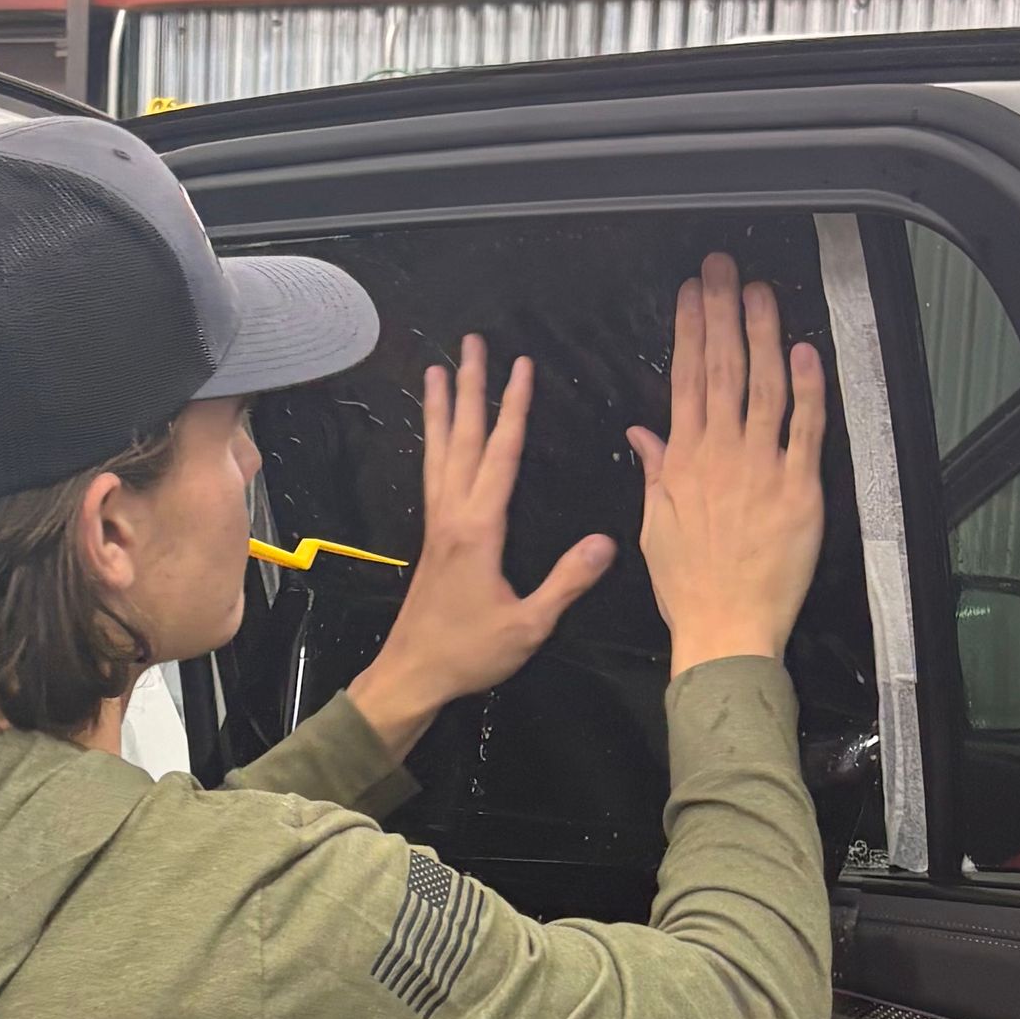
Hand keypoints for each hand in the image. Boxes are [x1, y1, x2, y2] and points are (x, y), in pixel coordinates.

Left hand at [348, 335, 615, 760]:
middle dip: (469, 388)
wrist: (412, 674)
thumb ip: (567, 582)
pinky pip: (433, 475)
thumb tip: (608, 542)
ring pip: (439, 452)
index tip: (522, 367)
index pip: (501, 456)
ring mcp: (437, 525)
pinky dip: (434, 444)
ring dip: (441, 409)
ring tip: (436, 370)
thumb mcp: (528, 625)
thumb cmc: (468, 653)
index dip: (514, 410)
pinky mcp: (432, 538)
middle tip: (470, 344)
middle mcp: (452, 517)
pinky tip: (436, 435)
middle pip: (462, 439)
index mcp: (478, 530)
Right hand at [628, 253, 825, 676]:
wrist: (724, 628)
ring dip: (762, 333)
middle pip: (721, 369)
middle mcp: (721, 454)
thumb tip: (641, 434)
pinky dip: (807, 387)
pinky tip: (804, 350)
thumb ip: (654, 472)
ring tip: (759, 290)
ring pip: (763, 385)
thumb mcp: (655, 526)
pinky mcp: (798, 488)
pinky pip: (805, 428)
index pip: (684, 380)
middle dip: (721, 312)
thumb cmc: (687, 586)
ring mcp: (761, 467)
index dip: (689, 330)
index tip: (691, 292)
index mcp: (683, 461)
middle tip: (723, 267)